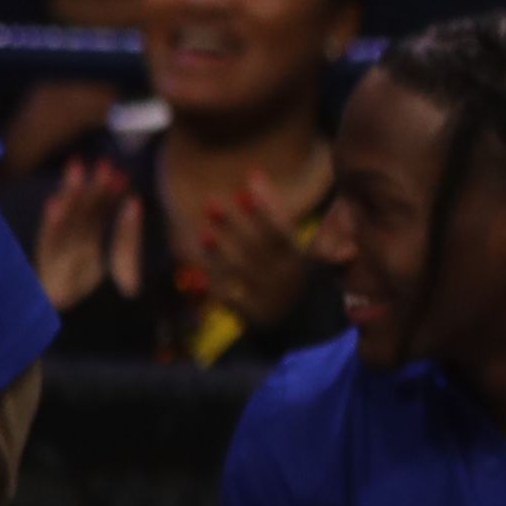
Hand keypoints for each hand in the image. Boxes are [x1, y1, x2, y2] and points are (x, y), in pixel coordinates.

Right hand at [34, 158, 142, 312]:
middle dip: (92, 190)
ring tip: (78, 169)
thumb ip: (128, 245)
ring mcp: (57, 268)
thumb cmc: (109, 322)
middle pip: (82, 218)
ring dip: (72, 198)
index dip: (108, 198)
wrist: (87, 354)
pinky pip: (47, 250)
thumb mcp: (129, 281)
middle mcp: (73, 259)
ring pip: (65, 227)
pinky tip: (56, 205)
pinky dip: (51, 228)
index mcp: (91, 259)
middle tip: (102, 163)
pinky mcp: (44, 280)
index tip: (119, 173)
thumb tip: (136, 203)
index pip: (99, 222)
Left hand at [186, 174, 319, 329]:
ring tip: (203, 233)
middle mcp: (285, 277)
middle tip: (211, 201)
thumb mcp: (311, 257)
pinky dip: (212, 285)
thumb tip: (263, 179)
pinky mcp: (252, 315)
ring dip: (220, 252)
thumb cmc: (300, 280)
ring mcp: (268, 296)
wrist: (303, 328)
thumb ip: (290, 221)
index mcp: (300, 259)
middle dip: (236, 223)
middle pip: (258, 247)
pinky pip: (229, 297)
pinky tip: (194, 273)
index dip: (266, 204)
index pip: (282, 228)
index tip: (250, 178)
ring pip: (241, 271)